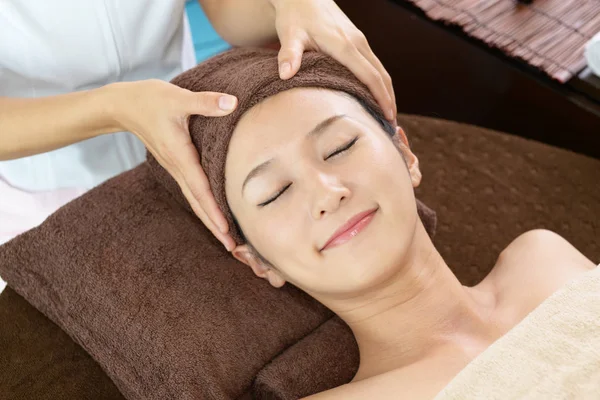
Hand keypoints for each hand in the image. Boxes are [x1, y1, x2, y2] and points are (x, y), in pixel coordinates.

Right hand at [108, 79, 237, 250]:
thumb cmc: (149, 99)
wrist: (122, 106)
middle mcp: (177, 167)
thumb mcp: (178, 98)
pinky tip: (213, 213)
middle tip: (232, 248)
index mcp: (179, 155)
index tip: (226, 230)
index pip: (200, 188)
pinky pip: (192, 190)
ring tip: (226, 239)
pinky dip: (204, 205)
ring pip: (194, 199)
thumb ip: (205, 102)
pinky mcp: (176, 165)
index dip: (213, 209)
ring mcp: (175, 168)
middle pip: (198, 203)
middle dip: (214, 226)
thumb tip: (233, 103)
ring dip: (209, 219)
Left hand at [272, 0, 396, 122]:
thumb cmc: (294, 16)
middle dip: (389, 100)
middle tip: (392, 126)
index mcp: (345, 46)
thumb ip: (289, 55)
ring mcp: (359, 41)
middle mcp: (358, 43)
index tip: (388, 116)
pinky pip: (374, 64)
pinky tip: (376, 95)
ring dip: (387, 92)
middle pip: (382, 75)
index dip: (381, 98)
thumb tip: (285, 75)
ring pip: (380, 70)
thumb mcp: (290, 35)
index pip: (370, 76)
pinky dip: (379, 82)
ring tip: (388, 115)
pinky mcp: (357, 40)